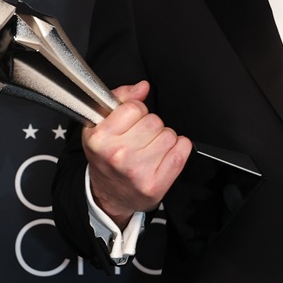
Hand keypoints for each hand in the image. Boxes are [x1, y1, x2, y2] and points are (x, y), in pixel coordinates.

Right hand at [82, 81, 191, 226]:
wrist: (110, 196)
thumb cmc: (107, 157)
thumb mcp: (102, 125)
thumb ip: (121, 98)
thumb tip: (143, 87)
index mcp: (100, 138)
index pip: (134, 107)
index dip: (136, 111)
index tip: (130, 122)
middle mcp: (117, 155)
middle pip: (154, 121)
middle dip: (150, 126)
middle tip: (139, 140)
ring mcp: (137, 171)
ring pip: (169, 135)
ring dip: (163, 139)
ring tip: (149, 149)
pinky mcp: (156, 184)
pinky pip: (182, 150)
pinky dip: (179, 149)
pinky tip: (164, 156)